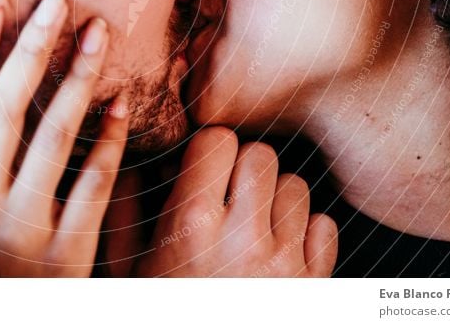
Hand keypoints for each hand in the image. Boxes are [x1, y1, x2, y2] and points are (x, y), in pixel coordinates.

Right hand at [0, 0, 128, 276]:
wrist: (2, 318)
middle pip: (3, 110)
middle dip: (30, 48)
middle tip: (58, 2)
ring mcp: (20, 227)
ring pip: (51, 136)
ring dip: (77, 77)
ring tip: (97, 33)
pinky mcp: (64, 251)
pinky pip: (93, 182)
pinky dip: (109, 138)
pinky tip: (122, 102)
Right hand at [135, 127, 337, 276]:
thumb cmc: (162, 311)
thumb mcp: (127, 268)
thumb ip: (125, 209)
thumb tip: (136, 163)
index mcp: (191, 226)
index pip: (218, 140)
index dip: (210, 148)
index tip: (203, 165)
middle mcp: (242, 240)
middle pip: (262, 154)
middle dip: (243, 166)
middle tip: (229, 191)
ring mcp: (284, 263)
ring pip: (296, 186)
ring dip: (275, 197)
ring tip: (253, 223)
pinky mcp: (314, 284)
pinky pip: (324, 225)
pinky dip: (306, 231)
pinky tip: (279, 248)